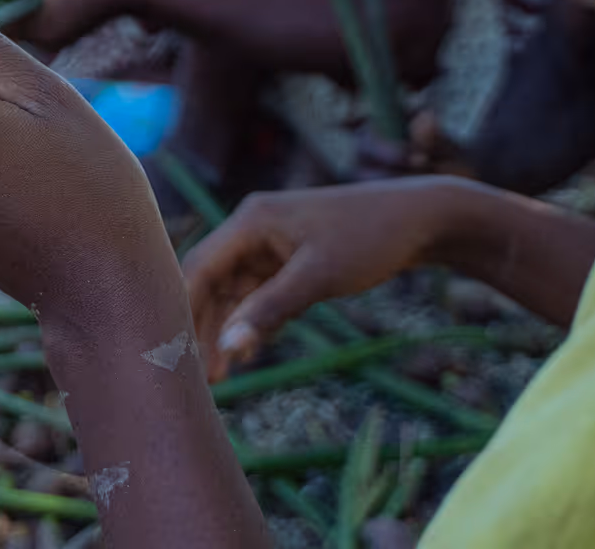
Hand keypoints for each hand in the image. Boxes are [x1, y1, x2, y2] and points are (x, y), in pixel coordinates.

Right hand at [181, 182, 452, 380]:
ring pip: (232, 291)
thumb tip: (228, 348)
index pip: (198, 266)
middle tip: (199, 375)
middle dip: (202, 326)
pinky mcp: (287, 259)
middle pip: (210, 281)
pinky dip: (251, 321)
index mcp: (249, 221)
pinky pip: (257, 293)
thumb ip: (270, 311)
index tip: (173, 351)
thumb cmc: (370, 239)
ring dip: (226, 329)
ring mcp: (269, 244)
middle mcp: (251, 229)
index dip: (182, 309)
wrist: (421, 220)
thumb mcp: (318, 277)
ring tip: (219, 376)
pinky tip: (247, 353)